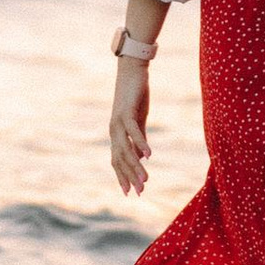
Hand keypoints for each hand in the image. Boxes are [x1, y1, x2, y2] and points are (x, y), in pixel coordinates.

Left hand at [110, 56, 151, 196]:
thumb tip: (142, 157)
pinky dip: (141, 143)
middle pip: (120, 159)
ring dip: (135, 166)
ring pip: (125, 149)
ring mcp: (119, 122)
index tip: (129, 193)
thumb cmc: (136, 95)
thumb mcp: (139, 120)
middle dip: (129, 177)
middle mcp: (114, 130)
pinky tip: (149, 155)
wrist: (132, 71)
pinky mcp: (127, 112)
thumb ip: (140, 139)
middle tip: (139, 192)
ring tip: (145, 179)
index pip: (117, 160)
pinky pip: (134, 132)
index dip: (122, 177)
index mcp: (117, 134)